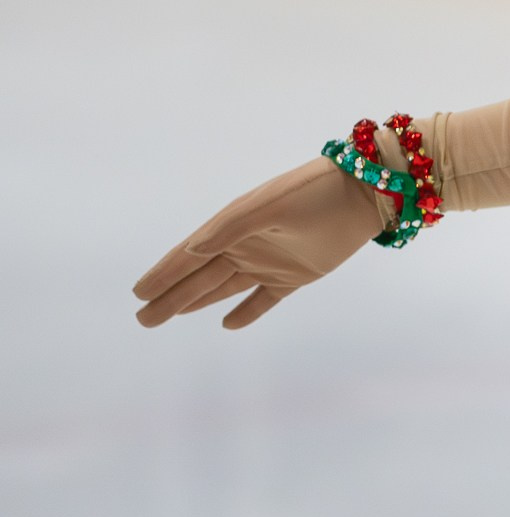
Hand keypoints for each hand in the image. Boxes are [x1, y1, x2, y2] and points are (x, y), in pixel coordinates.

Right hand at [133, 157, 391, 328]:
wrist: (365, 193)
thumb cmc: (313, 192)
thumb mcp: (268, 206)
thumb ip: (230, 228)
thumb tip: (191, 251)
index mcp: (234, 226)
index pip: (190, 255)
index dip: (164, 274)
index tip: (138, 292)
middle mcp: (247, 245)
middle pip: (201, 277)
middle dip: (171, 297)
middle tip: (142, 318)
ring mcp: (270, 261)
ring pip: (224, 288)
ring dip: (196, 303)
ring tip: (167, 315)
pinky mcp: (297, 275)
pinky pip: (264, 299)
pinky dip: (247, 312)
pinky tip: (227, 324)